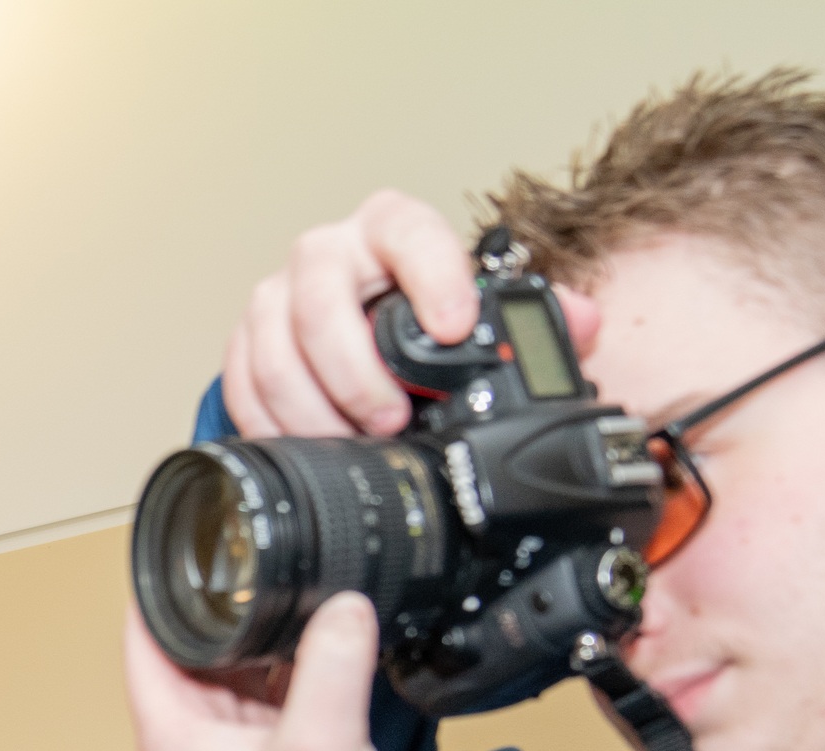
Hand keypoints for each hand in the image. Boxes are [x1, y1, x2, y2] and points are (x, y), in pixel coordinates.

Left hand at [124, 590, 388, 750]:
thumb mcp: (318, 737)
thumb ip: (332, 663)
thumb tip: (343, 608)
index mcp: (172, 727)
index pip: (143, 636)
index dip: (158, 589)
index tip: (178, 549)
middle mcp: (189, 731)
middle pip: (191, 642)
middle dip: (228, 607)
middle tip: (263, 570)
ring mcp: (224, 738)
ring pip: (234, 662)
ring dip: (264, 636)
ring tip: (301, 609)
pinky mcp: (261, 745)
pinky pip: (267, 685)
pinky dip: (289, 664)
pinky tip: (320, 650)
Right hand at [224, 188, 562, 438]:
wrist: (354, 324)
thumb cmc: (417, 312)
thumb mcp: (478, 308)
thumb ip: (531, 315)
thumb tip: (582, 324)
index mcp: (391, 230)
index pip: (408, 232)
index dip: (431, 279)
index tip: (453, 330)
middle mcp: (328, 253)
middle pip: (319, 299)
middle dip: (355, 371)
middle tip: (391, 418)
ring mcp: (278, 294)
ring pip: (274, 348)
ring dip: (312, 409)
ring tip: (352, 444)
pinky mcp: (246, 339)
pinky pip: (243, 382)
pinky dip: (271, 423)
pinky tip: (306, 446)